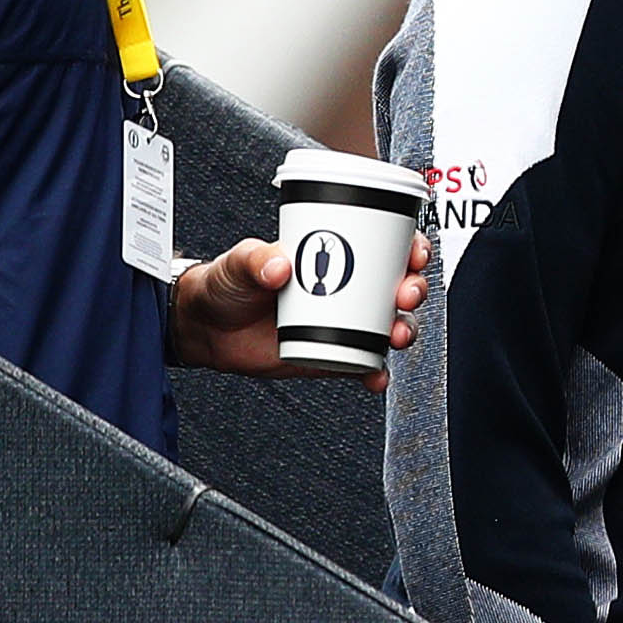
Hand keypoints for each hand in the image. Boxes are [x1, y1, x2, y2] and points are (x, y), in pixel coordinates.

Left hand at [169, 227, 430, 378]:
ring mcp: (342, 324)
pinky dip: (376, 373)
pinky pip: (364, 365)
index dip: (409, 248)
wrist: (208, 328)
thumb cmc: (226, 284)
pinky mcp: (332, 356)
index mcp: (332, 255)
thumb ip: (256, 260)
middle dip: (413, 289)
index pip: (383, 246)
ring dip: (403, 329)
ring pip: (389, 326)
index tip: (414, 252)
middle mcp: (345, 289)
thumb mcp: (239, 262)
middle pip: (396, 286)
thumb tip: (279, 265)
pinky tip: (376, 376)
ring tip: (395, 335)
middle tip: (405, 293)